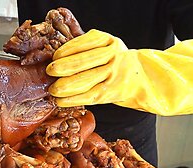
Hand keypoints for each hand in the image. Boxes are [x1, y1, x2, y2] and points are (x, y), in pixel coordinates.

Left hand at [46, 29, 192, 115]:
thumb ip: (84, 48)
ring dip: (66, 86)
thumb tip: (54, 57)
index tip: (54, 57)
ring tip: (53, 89)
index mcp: (108, 41)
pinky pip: (90, 96)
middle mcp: (114, 56)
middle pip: (84, 62)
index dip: (67, 51)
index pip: (85, 43)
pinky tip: (61, 101)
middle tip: (49, 72)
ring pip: (87, 80)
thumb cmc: (114, 61)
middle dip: (63, 67)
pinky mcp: (113, 92)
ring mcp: (115, 74)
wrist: (142, 76)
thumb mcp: (104, 46)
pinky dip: (73, 99)